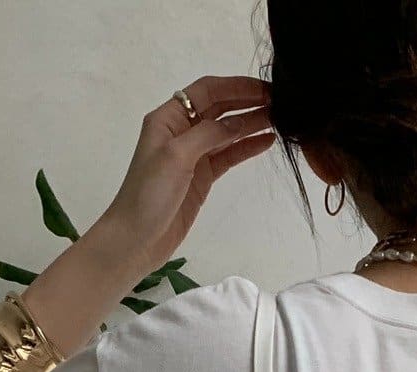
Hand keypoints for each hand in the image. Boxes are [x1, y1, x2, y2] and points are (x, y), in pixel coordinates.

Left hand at [93, 77, 275, 279]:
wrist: (136, 239)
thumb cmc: (149, 194)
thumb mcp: (177, 157)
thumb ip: (209, 134)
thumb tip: (239, 121)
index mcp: (169, 118)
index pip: (207, 91)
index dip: (236, 86)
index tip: (265, 89)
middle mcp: (182, 130)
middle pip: (219, 108)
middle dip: (247, 103)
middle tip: (280, 102)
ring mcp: (193, 154)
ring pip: (227, 132)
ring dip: (251, 124)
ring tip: (280, 119)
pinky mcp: (202, 177)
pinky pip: (228, 156)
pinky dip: (246, 148)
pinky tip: (266, 141)